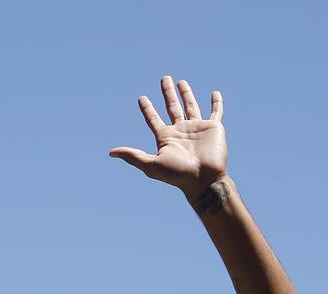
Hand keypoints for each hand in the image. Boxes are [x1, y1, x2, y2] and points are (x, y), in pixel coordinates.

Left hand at [109, 75, 226, 197]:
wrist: (203, 179)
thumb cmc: (177, 174)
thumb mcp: (151, 165)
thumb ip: (133, 156)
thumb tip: (110, 153)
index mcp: (166, 138)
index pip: (154, 119)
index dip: (147, 109)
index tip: (141, 98)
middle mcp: (181, 131)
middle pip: (172, 107)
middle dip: (168, 93)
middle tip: (164, 78)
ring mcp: (197, 128)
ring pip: (190, 106)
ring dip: (186, 94)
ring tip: (181, 81)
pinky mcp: (213, 128)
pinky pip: (216, 112)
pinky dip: (217, 103)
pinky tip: (215, 93)